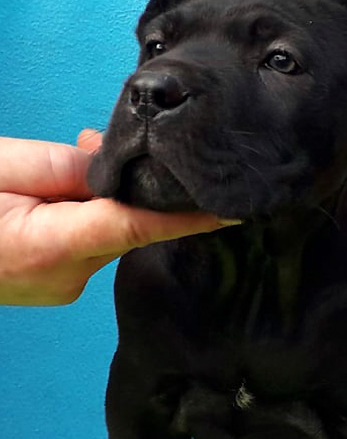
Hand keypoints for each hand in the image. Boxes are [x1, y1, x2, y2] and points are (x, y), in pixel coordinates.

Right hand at [0, 130, 229, 306]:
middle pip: (126, 228)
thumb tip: (107, 165)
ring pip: (109, 236)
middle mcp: (65, 277)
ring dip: (106, 204)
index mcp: (50, 247)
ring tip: (62, 172)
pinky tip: (66, 196)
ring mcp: (62, 286)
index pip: (136, 227)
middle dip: (135, 192)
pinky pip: (92, 245)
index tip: (232, 212)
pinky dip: (91, 218)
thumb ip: (61, 169)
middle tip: (119, 152)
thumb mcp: (1, 170)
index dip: (188, 220)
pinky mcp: (59, 283)